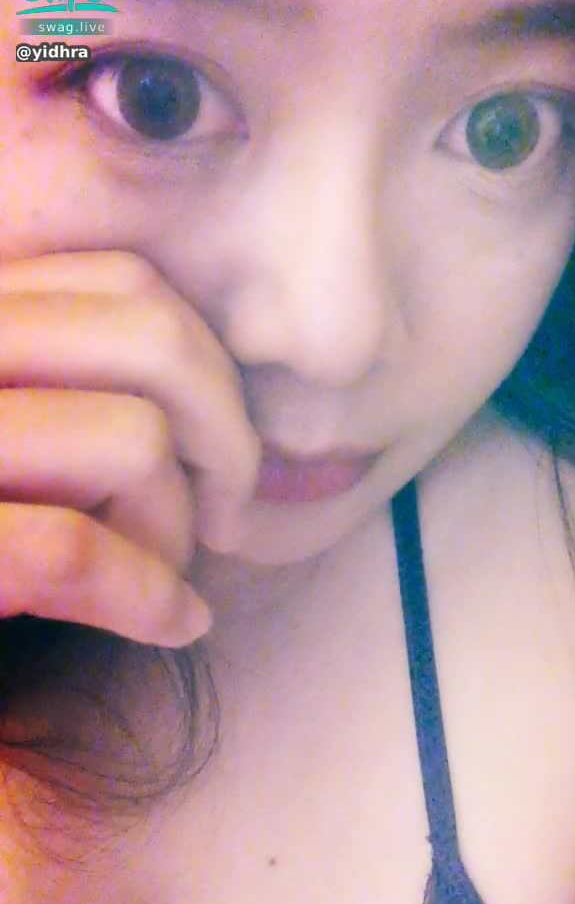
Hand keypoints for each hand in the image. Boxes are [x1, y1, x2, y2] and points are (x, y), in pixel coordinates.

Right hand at [0, 251, 259, 646]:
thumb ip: (62, 375)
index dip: (204, 364)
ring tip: (158, 574)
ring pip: (133, 440)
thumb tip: (198, 365)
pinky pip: (70, 552)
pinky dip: (146, 595)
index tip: (211, 445)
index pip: (124, 283)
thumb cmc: (11, 507)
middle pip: (153, 338)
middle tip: (225, 513)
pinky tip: (174, 621)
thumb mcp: (31, 422)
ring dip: (176, 526)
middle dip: (224, 435)